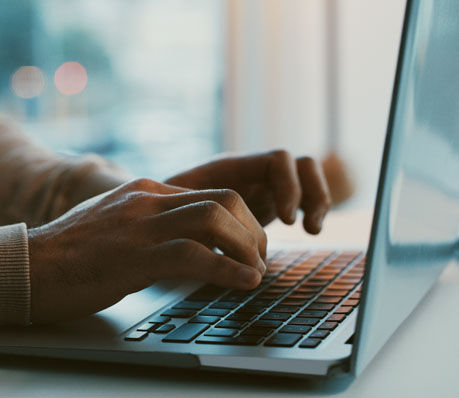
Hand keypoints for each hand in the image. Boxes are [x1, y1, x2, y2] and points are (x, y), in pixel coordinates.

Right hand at [28, 178, 266, 322]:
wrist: (25, 266)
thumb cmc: (68, 254)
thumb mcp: (113, 224)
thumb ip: (146, 223)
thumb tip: (181, 239)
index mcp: (144, 191)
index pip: (212, 193)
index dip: (242, 220)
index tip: (249, 247)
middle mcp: (146, 200)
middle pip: (224, 199)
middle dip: (252, 231)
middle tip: (258, 260)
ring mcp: (139, 226)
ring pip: (215, 219)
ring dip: (247, 248)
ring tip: (256, 273)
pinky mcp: (133, 256)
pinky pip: (195, 255)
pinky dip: (228, 270)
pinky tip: (244, 283)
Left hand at [165, 150, 330, 233]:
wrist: (153, 214)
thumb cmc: (158, 210)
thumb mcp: (173, 210)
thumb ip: (191, 212)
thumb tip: (203, 226)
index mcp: (230, 167)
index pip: (277, 160)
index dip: (288, 186)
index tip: (286, 220)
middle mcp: (250, 172)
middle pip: (299, 164)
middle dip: (311, 192)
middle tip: (303, 227)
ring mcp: (260, 185)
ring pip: (305, 178)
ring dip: (317, 199)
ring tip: (312, 230)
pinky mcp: (265, 203)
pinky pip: (301, 197)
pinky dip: (310, 210)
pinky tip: (307, 231)